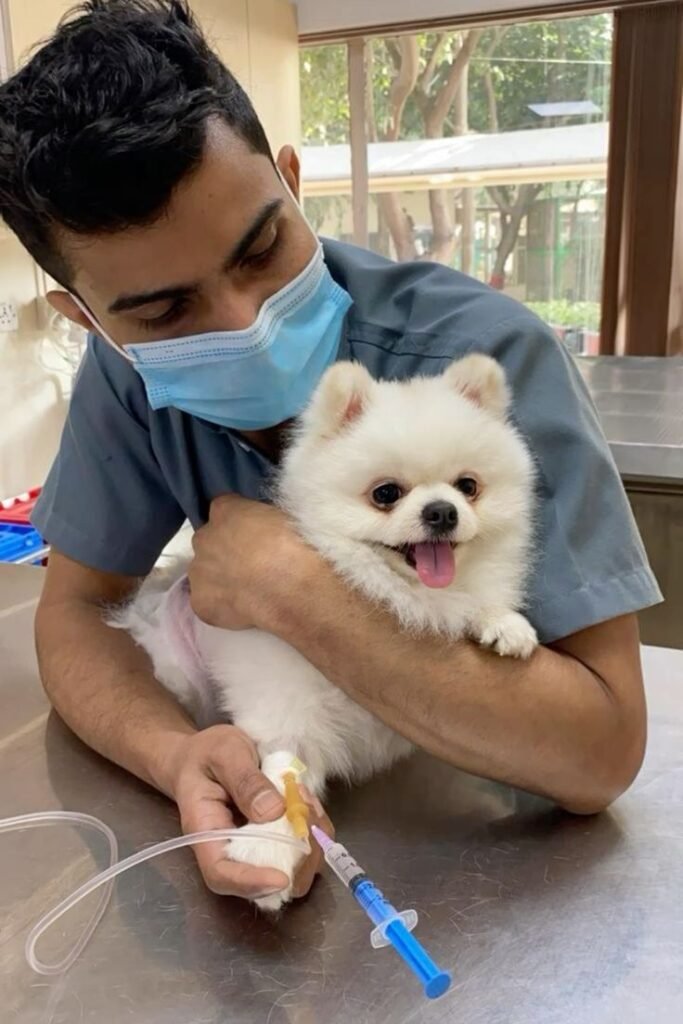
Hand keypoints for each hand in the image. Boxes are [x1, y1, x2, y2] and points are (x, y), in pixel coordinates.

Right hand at [167, 724, 329, 899]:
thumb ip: (245, 780)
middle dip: (296, 862)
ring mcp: (255, 847)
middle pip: (261, 884)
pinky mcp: (275, 837)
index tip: (281, 877)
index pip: (221, 874)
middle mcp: (230, 849)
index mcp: (205, 833)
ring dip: (311, 844)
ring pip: (289, 871)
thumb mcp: (224, 753)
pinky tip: (309, 801)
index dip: (250, 883)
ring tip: (307, 801)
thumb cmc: (207, 752)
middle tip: (307, 814)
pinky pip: (301, 848)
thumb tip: (273, 811)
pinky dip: (314, 829)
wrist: (204, 752)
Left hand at [189, 494, 315, 631]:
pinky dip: (220, 605)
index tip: (255, 536)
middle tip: (252, 564)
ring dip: (219, 577)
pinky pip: (206, 601)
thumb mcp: (282, 516)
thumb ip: (261, 519)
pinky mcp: (200, 603)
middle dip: (225, 550)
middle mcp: (203, 537)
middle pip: (208, 540)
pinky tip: (242, 608)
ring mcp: (198, 572)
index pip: (223, 509)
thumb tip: (260, 530)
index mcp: (224, 510)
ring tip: (248, 590)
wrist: (296, 591)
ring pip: (204, 572)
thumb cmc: (298, 548)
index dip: (239, 524)